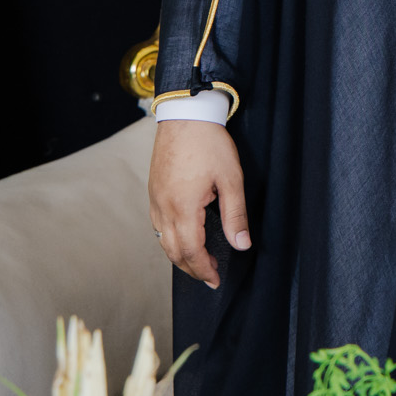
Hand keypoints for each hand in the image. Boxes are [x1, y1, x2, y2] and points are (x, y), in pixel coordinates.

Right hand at [147, 120, 249, 288]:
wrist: (185, 116)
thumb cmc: (210, 144)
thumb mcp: (231, 179)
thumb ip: (235, 215)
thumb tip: (241, 245)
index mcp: (183, 207)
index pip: (191, 251)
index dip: (204, 269)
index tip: (216, 280)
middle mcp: (164, 207)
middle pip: (174, 251)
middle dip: (192, 268)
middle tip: (209, 277)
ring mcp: (155, 200)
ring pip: (163, 240)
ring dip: (180, 255)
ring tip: (199, 262)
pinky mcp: (153, 191)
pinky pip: (158, 225)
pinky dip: (170, 239)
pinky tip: (183, 238)